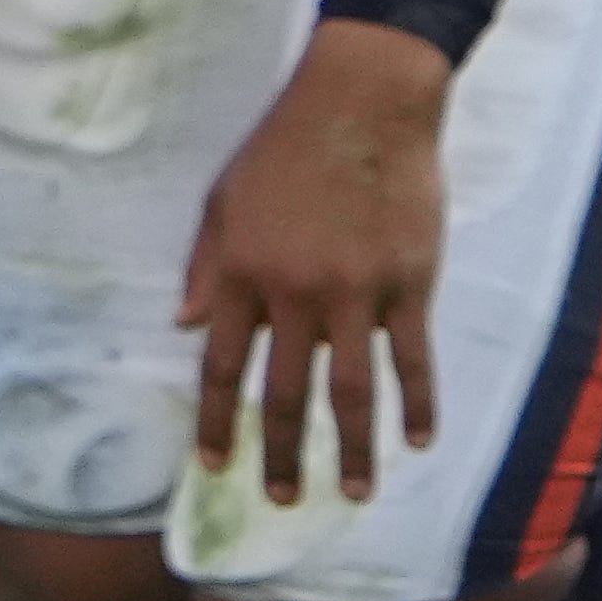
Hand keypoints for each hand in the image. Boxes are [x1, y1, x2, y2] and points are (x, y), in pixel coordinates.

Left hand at [179, 20, 448, 511]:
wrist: (361, 101)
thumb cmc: (285, 147)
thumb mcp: (224, 197)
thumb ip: (205, 265)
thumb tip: (183, 324)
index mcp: (244, 270)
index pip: (220, 363)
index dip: (215, 419)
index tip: (213, 466)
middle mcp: (295, 291)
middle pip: (284, 392)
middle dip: (280, 454)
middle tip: (281, 500)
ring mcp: (356, 291)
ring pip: (351, 391)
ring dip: (353, 450)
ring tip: (352, 493)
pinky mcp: (408, 284)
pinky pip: (413, 359)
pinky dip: (418, 405)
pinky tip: (418, 442)